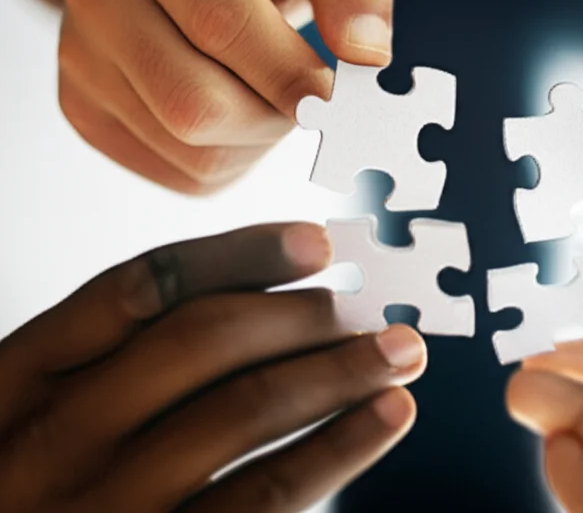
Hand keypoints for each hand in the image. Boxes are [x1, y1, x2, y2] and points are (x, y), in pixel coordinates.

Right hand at [0, 222, 425, 511]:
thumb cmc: (36, 489)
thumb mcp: (45, 414)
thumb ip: (121, 362)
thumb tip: (266, 302)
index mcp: (19, 377)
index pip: (140, 286)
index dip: (241, 255)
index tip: (316, 241)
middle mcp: (56, 437)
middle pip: (202, 340)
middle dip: (302, 313)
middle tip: (367, 305)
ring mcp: (106, 505)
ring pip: (246, 409)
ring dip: (339, 369)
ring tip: (399, 350)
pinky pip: (267, 493)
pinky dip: (341, 446)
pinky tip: (387, 414)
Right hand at [58, 0, 394, 193]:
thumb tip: (367, 57)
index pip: (219, 23)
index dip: (289, 73)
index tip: (339, 97)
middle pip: (193, 103)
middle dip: (275, 117)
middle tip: (312, 100)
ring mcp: (79, 55)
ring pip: (187, 148)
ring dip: (258, 144)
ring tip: (274, 99)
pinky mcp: (85, 110)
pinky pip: (176, 173)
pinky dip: (231, 163)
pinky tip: (241, 119)